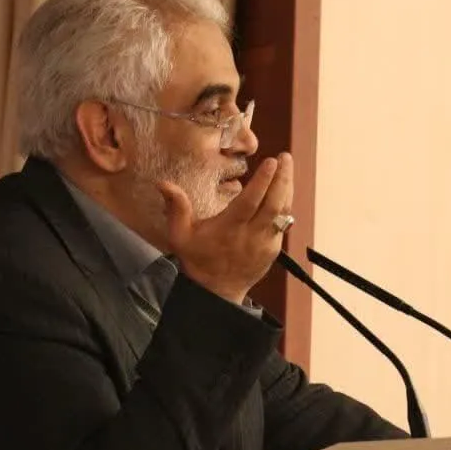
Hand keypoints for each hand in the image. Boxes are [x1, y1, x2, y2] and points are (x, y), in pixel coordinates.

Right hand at [158, 153, 293, 304]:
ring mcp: (265, 243)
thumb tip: (162, 183)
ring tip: (288, 165)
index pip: (250, 202)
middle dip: (282, 178)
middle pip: (273, 204)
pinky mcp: (273, 249)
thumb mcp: (180, 236)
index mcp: (229, 230)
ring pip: (283, 212)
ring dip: (287, 187)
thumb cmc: (197, 260)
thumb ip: (175, 208)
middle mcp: (251, 236)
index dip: (262, 182)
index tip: (271, 161)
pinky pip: (283, 223)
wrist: (216, 292)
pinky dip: (286, 204)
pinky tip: (285, 188)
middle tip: (285, 157)